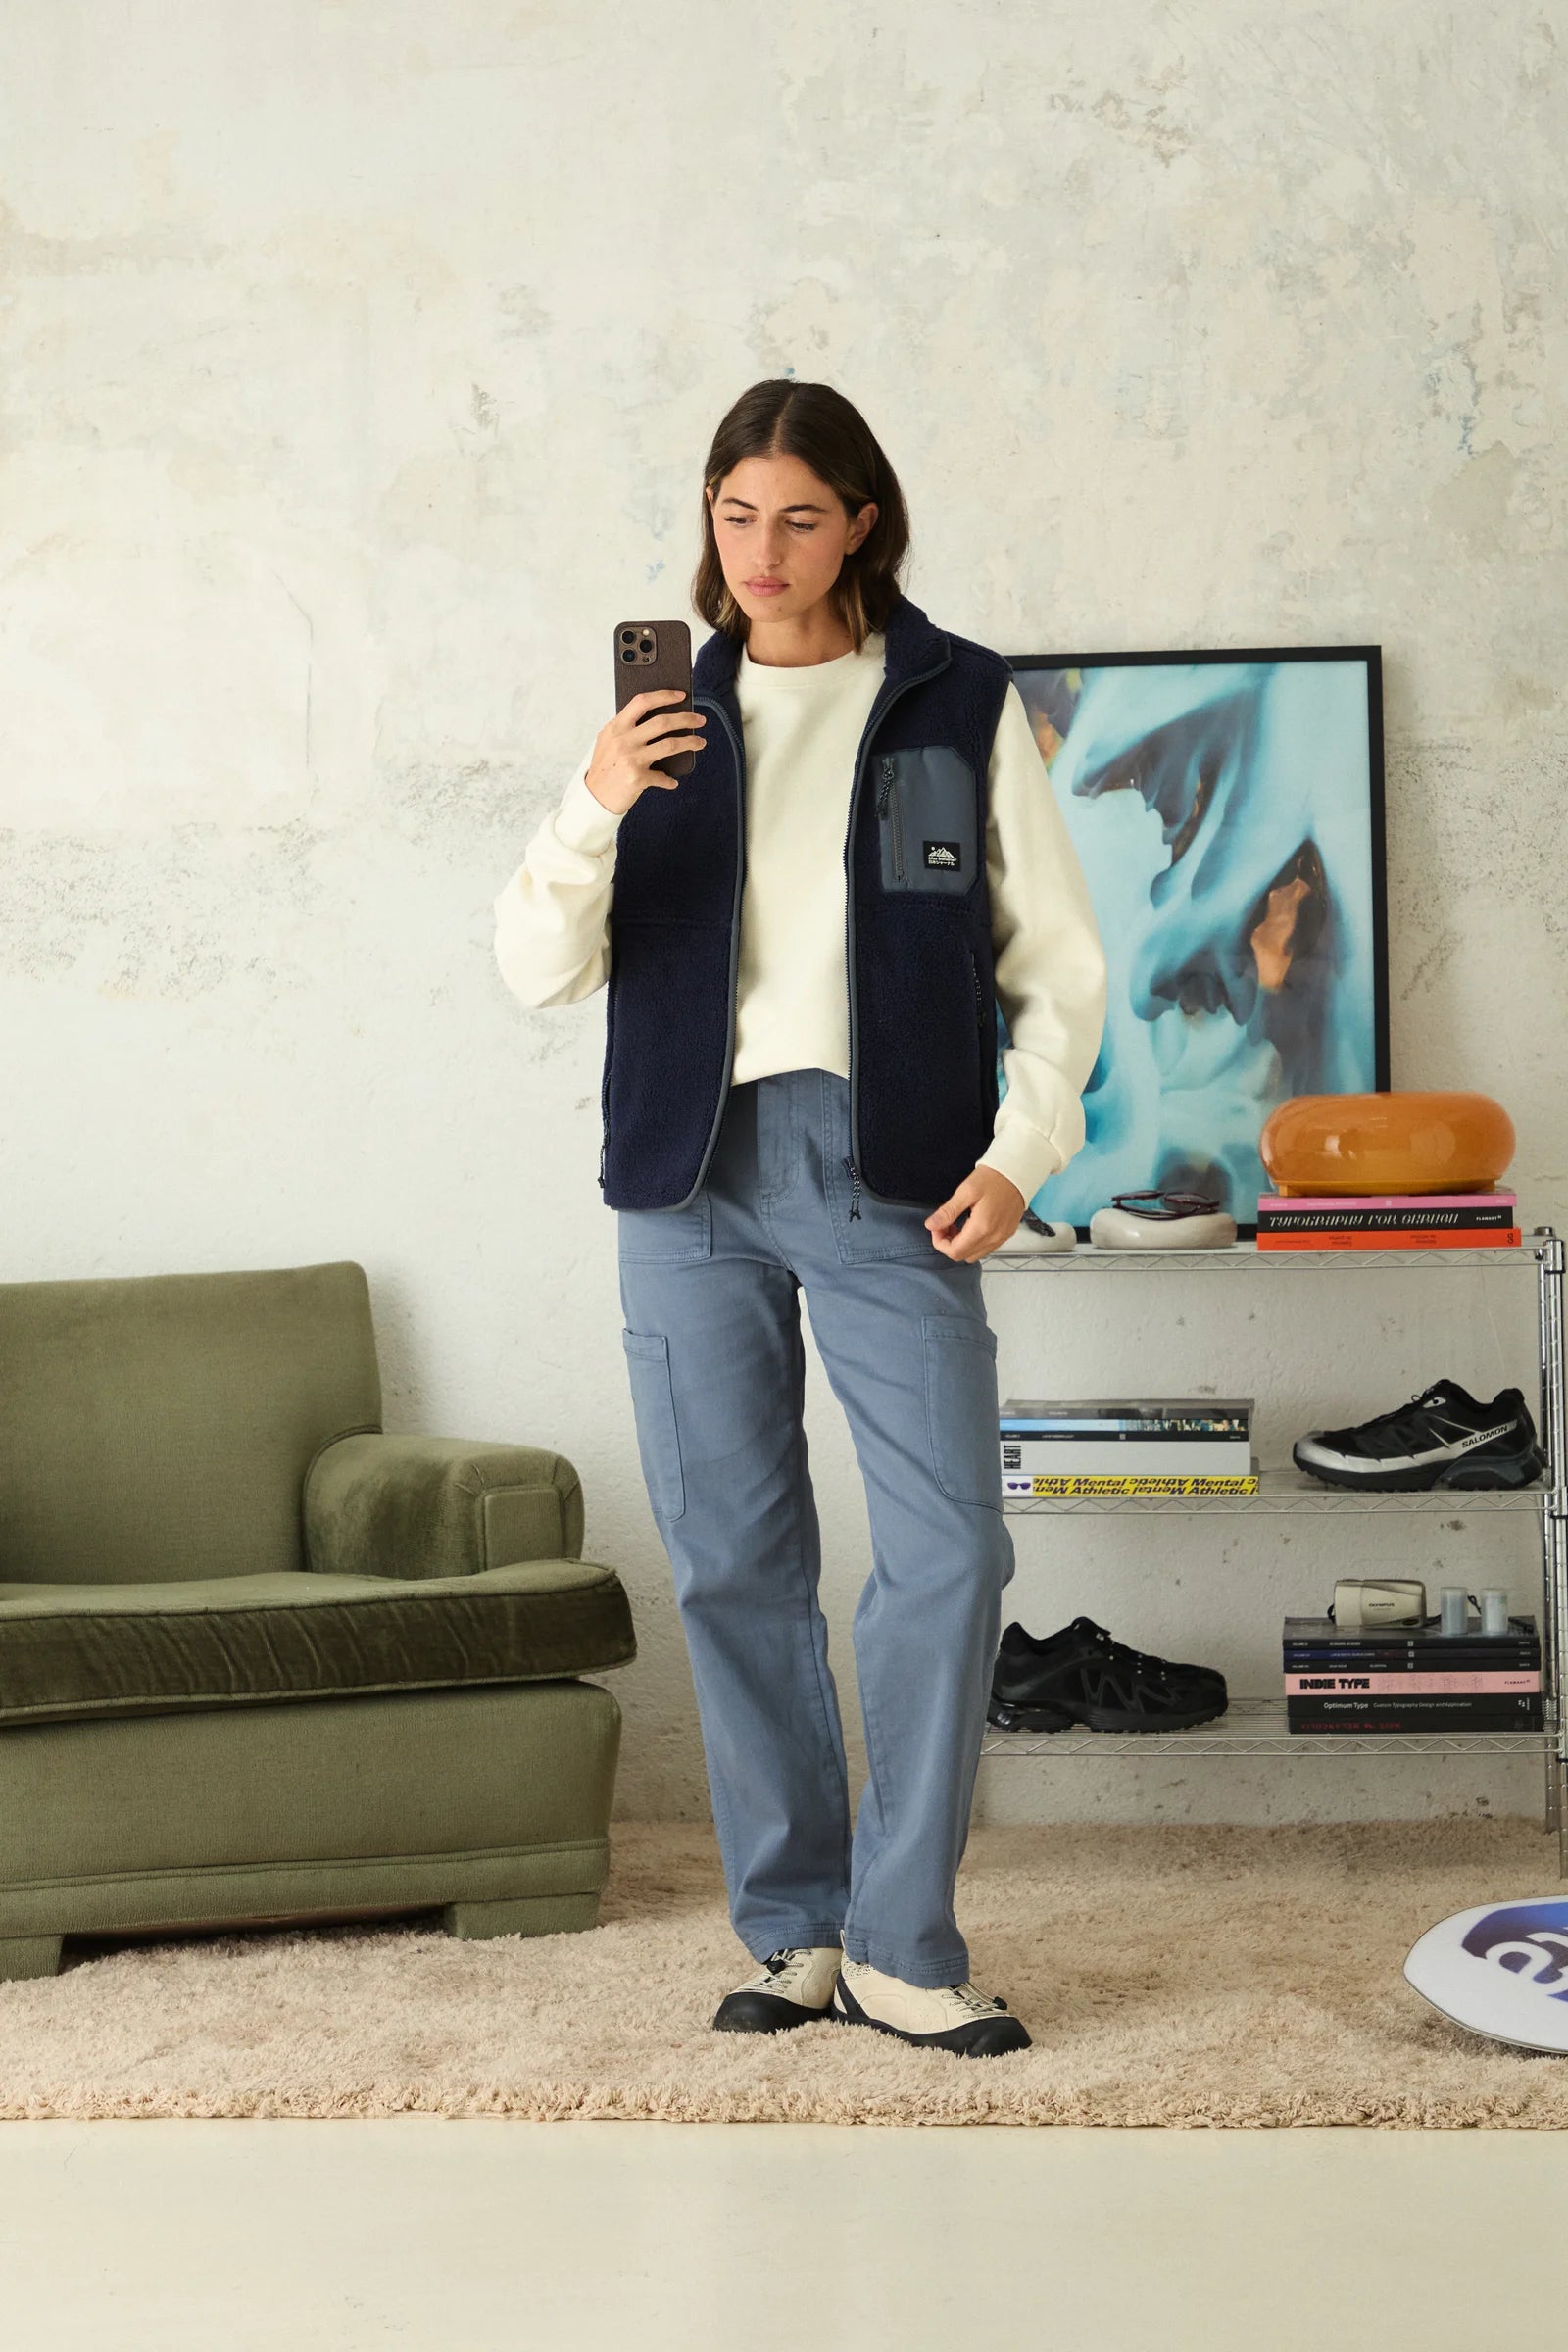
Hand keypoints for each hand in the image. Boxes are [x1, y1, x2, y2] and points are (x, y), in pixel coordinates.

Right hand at [584, 688, 706, 815]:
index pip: (642, 702)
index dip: (663, 695)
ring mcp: (631, 758)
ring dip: (690, 742)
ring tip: (700, 742)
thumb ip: (626, 728)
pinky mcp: (637, 778)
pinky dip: (669, 780)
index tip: (680, 695)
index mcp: (616, 727)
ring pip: (670, 744)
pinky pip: (662, 776)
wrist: (594, 798)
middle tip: (699, 720)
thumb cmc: (604, 768)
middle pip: (662, 722)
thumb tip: (656, 719)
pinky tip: (672, 781)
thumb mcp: (608, 742)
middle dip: (686, 718)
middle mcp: (624, 740)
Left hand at [926, 1165, 1026, 1260]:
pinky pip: (986, 1248)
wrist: (1017, 1172)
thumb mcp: (966, 1191)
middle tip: (946, 1224)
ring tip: (958, 1224)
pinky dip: (974, 1242)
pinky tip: (971, 1225)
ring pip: (975, 1254)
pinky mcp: (1007, 1234)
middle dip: (949, 1243)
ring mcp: (1002, 1237)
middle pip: (963, 1256)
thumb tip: (931, 1225)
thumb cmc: (993, 1178)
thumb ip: (948, 1211)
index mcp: (982, 1228)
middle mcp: (994, 1237)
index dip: (939, 1242)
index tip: (937, 1226)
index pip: (954, 1251)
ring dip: (962, 1244)